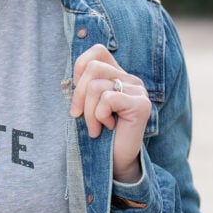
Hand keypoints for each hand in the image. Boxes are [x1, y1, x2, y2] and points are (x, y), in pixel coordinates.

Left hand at [69, 44, 150, 182]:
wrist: (115, 161)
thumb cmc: (99, 133)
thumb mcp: (86, 105)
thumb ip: (83, 86)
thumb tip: (71, 77)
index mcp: (118, 75)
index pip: (98, 51)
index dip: (80, 66)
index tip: (77, 91)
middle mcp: (131, 79)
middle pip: (93, 68)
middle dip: (78, 95)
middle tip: (78, 116)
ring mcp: (138, 91)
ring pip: (97, 86)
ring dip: (88, 112)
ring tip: (95, 127)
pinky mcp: (141, 104)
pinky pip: (108, 99)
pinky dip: (100, 116)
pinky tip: (107, 127)